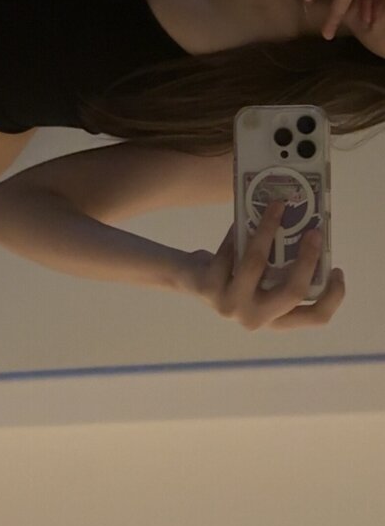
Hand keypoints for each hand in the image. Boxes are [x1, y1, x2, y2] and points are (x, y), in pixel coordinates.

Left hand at [183, 201, 345, 329]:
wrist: (187, 279)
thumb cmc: (235, 277)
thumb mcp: (262, 281)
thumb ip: (283, 271)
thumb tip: (310, 234)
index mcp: (275, 319)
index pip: (315, 317)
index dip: (332, 295)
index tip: (338, 268)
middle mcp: (255, 318)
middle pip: (292, 292)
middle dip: (308, 258)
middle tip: (314, 231)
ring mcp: (230, 306)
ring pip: (257, 263)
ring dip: (269, 229)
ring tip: (277, 205)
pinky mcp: (208, 288)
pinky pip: (230, 251)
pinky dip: (237, 230)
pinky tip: (241, 218)